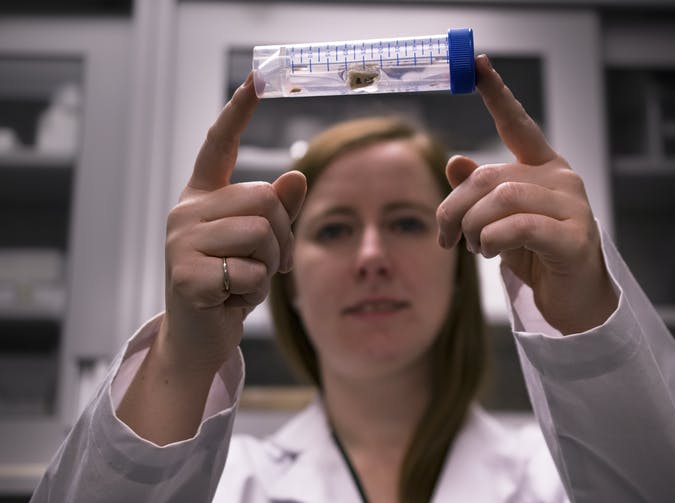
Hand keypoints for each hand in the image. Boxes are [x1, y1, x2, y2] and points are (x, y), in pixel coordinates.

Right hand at [161, 71, 306, 369]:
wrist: (200, 337)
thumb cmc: (232, 284)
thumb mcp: (260, 244)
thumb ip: (277, 210)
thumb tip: (297, 175)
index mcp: (201, 198)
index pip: (218, 146)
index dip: (237, 112)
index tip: (256, 76)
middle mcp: (185, 212)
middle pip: (262, 198)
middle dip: (282, 236)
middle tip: (270, 263)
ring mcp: (180, 242)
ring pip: (261, 232)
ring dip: (271, 264)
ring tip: (248, 281)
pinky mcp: (186, 275)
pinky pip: (251, 271)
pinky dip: (255, 291)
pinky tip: (231, 300)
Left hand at [436, 55, 616, 333]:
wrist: (570, 300)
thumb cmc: (533, 255)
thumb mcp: (498, 220)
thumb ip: (479, 192)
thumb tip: (455, 162)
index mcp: (543, 168)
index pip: (517, 124)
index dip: (497, 94)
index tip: (477, 63)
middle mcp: (561, 179)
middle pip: (489, 175)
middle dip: (454, 208)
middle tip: (447, 237)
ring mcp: (573, 207)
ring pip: (501, 198)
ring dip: (474, 227)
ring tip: (476, 248)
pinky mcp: (574, 238)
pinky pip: (519, 226)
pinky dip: (494, 240)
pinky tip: (492, 253)